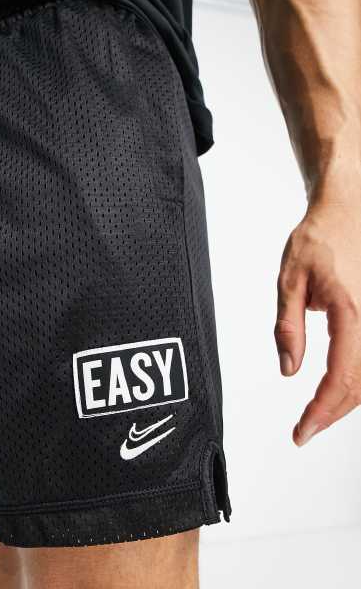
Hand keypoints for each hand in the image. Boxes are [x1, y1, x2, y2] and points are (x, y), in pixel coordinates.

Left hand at [275, 196, 360, 445]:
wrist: (349, 210)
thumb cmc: (319, 239)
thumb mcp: (289, 280)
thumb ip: (288, 327)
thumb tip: (289, 369)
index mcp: (350, 312)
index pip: (340, 377)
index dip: (321, 412)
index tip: (302, 432)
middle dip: (332, 412)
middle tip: (305, 428)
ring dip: (347, 400)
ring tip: (318, 413)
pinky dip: (359, 380)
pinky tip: (340, 387)